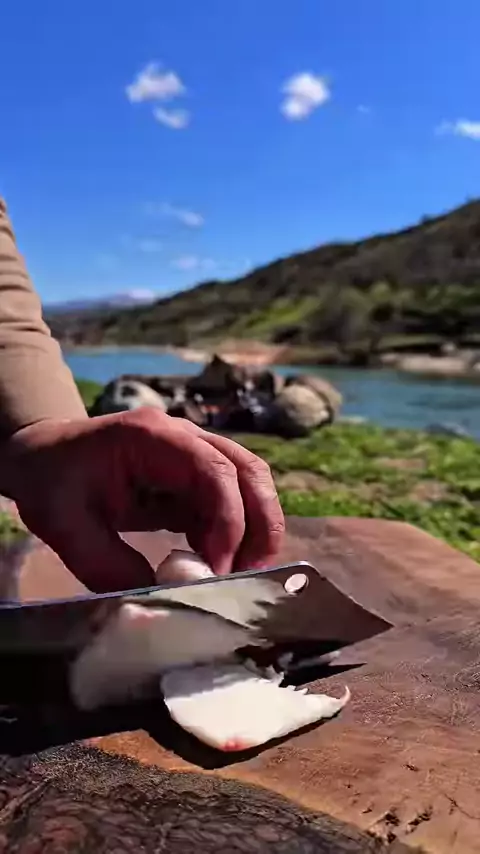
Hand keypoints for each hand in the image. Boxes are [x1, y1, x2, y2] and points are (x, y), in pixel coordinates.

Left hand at [0, 408, 284, 592]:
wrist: (44, 458)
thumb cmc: (51, 481)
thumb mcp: (64, 526)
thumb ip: (107, 564)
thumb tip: (161, 598)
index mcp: (151, 437)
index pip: (213, 469)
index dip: (228, 519)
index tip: (218, 568)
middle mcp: (183, 437)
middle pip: (247, 470)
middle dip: (260, 524)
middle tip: (252, 574)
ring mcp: (192, 454)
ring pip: (248, 483)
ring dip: (255, 530)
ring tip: (241, 574)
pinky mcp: (193, 478)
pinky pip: (230, 502)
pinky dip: (235, 534)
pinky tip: (217, 564)